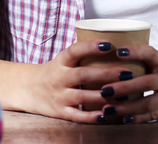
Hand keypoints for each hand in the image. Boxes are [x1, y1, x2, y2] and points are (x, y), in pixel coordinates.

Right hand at [20, 40, 134, 122]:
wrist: (29, 89)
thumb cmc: (55, 71)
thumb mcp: (63, 59)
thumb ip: (82, 54)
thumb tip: (114, 41)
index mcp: (60, 61)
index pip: (74, 51)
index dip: (90, 47)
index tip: (109, 44)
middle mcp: (58, 78)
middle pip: (83, 75)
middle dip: (106, 74)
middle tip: (127, 73)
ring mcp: (59, 96)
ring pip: (82, 96)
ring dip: (103, 96)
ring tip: (123, 94)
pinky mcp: (60, 111)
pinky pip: (77, 115)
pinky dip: (91, 116)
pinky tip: (107, 114)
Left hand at [94, 45, 157, 123]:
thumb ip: (143, 59)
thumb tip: (112, 56)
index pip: (151, 54)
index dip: (135, 52)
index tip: (117, 52)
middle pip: (146, 83)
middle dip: (124, 88)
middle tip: (105, 91)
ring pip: (147, 103)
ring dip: (126, 107)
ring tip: (108, 109)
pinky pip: (152, 116)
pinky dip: (136, 118)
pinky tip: (123, 118)